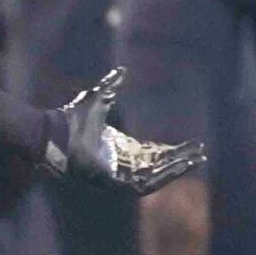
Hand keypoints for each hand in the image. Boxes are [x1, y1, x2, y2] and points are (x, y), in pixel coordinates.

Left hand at [38, 68, 206, 193]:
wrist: (54, 132)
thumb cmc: (70, 119)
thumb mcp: (98, 97)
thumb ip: (111, 85)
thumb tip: (122, 70)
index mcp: (121, 148)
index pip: (154, 153)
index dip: (174, 150)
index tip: (193, 144)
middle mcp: (122, 163)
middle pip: (159, 165)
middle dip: (181, 161)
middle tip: (201, 155)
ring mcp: (117, 175)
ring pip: (155, 177)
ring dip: (175, 170)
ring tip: (194, 161)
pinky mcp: (112, 183)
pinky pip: (142, 184)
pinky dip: (161, 177)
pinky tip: (175, 168)